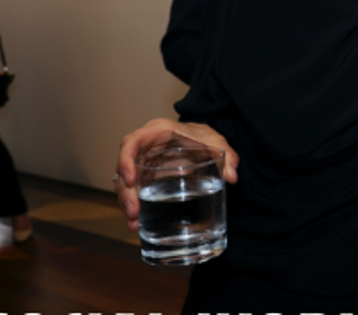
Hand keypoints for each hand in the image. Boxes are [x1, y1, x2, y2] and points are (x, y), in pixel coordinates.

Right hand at [115, 118, 238, 231]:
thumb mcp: (216, 141)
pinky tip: (137, 224)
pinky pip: (134, 192)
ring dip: (127, 204)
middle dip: (126, 191)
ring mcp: (143, 164)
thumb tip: (233, 177)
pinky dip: (135, 207)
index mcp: (156, 132)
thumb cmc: (202, 136)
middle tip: (133, 211)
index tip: (130, 179)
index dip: (125, 160)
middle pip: (124, 168)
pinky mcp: (146, 177)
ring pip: (126, 183)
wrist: (200, 140)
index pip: (131, 142)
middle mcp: (144, 148)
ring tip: (134, 224)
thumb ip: (227, 155)